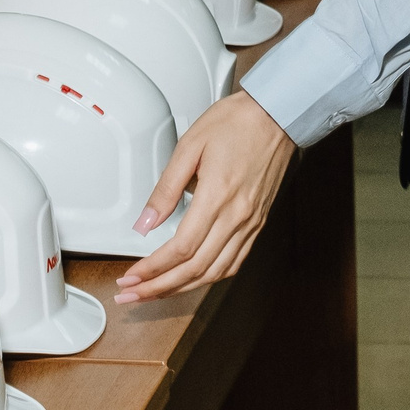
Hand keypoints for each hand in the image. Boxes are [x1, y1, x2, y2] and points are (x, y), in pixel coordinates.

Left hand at [115, 92, 295, 302]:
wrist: (278, 114)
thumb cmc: (237, 122)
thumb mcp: (190, 146)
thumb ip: (166, 188)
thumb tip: (146, 222)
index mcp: (218, 195)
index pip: (181, 248)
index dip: (152, 269)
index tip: (132, 277)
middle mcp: (238, 216)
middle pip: (195, 269)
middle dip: (159, 287)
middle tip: (133, 294)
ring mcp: (251, 222)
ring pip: (215, 272)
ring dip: (182, 288)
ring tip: (156, 292)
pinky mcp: (258, 222)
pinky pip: (234, 262)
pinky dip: (210, 277)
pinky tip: (193, 278)